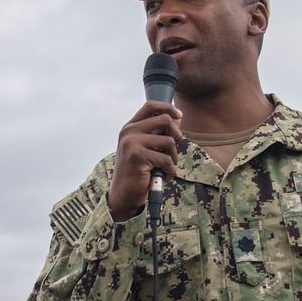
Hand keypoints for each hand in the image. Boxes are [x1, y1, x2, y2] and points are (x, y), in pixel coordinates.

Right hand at [107, 101, 182, 221]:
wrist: (123, 194)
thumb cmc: (137, 172)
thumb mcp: (147, 149)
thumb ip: (159, 133)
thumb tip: (178, 117)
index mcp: (130, 127)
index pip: (151, 106)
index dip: (168, 108)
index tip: (179, 116)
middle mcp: (129, 132)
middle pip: (165, 120)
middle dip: (177, 135)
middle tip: (172, 151)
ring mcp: (132, 143)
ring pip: (169, 141)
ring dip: (173, 157)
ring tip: (166, 167)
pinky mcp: (138, 157)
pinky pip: (167, 159)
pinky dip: (170, 171)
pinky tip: (164, 176)